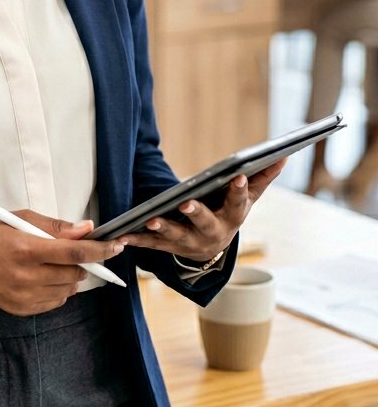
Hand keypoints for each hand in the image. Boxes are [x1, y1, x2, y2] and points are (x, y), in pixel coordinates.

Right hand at [0, 210, 124, 315]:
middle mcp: (26, 276)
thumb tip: (86, 229)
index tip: (116, 246)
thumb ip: (55, 226)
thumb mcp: (20, 219)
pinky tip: (42, 277)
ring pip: (68, 290)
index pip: (74, 253)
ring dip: (70, 276)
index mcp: (26, 248)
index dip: (99, 250)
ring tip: (52, 264)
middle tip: (75, 253)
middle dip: (84, 263)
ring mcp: (24, 296)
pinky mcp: (21, 309)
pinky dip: (57, 290)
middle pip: (75, 274)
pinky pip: (55, 302)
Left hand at [116, 159, 286, 262]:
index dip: (240, 190)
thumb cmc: (228, 213)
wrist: (210, 250)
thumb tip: (283, 157)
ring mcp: (189, 242)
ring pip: (175, 236)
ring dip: (163, 227)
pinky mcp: (168, 247)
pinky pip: (151, 244)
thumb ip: (262, 178)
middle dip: (196, 213)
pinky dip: (136, 239)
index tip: (239, 175)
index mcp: (232, 218)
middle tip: (186, 203)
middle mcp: (212, 233)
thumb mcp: (246, 199)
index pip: (239, 204)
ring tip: (150, 218)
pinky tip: (122, 234)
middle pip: (205, 223)